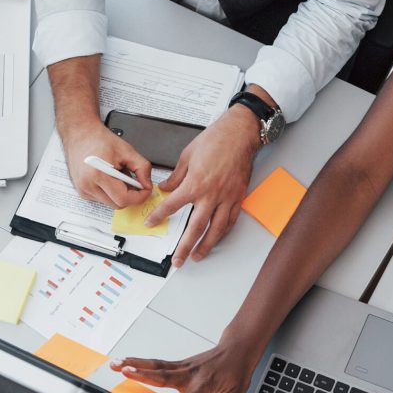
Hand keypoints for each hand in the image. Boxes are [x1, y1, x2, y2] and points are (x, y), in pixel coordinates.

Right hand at [62, 121, 152, 208]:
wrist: (81, 135)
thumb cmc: (100, 140)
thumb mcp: (127, 150)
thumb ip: (142, 168)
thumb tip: (147, 185)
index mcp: (98, 175)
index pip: (123, 199)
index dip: (139, 197)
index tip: (146, 190)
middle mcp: (87, 185)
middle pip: (118, 204)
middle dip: (131, 196)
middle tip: (136, 182)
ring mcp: (83, 190)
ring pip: (111, 203)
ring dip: (120, 194)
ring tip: (120, 176)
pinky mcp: (82, 192)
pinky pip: (103, 199)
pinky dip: (111, 193)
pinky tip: (111, 178)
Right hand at [110, 338, 260, 392]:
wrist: (236, 350)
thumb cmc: (235, 373)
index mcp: (203, 386)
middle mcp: (189, 375)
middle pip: (162, 376)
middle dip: (142, 374)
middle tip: (124, 371)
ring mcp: (183, 367)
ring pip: (156, 366)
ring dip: (135, 364)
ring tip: (116, 364)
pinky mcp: (179, 363)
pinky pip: (158, 363)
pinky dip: (141, 362)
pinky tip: (127, 362)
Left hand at [145, 106, 260, 265]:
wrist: (240, 133)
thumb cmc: (216, 139)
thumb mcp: (187, 155)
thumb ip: (176, 175)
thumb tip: (167, 186)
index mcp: (195, 183)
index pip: (172, 205)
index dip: (159, 216)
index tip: (152, 223)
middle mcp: (211, 194)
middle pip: (196, 227)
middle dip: (185, 246)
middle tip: (178, 259)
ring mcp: (227, 197)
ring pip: (216, 229)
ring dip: (206, 245)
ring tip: (198, 256)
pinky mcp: (238, 196)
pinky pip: (231, 220)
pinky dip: (223, 231)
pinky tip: (217, 237)